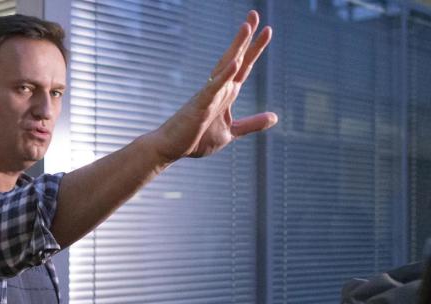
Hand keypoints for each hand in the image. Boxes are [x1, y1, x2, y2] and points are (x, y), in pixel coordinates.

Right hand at [152, 10, 276, 161]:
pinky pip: (213, 88)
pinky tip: (235, 62)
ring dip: (236, 47)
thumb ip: (252, 124)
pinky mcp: (199, 105)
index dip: (255, 49)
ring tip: (246, 27)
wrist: (169, 149)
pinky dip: (224, 75)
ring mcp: (208, 95)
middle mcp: (217, 89)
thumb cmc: (195, 140)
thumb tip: (275, 117)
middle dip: (246, 38)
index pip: (243, 67)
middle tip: (254, 14)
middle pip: (235, 59)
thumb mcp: (230, 132)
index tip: (266, 30)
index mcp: (225, 94)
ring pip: (225, 66)